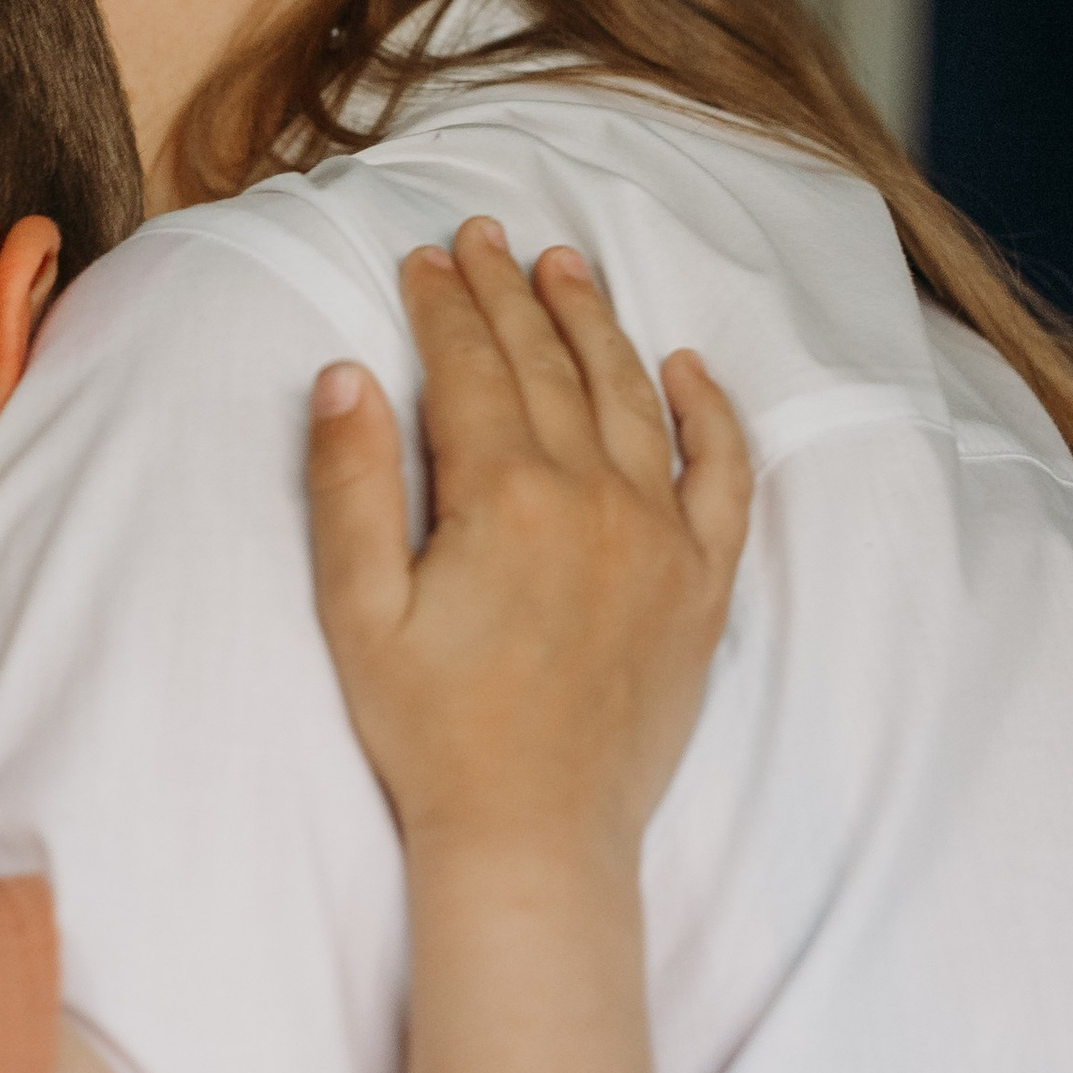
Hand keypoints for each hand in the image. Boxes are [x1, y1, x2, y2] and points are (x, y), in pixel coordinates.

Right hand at [307, 218, 750, 864]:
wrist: (535, 836)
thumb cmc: (432, 732)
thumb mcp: (357, 611)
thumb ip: (350, 485)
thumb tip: (347, 373)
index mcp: (504, 498)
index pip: (471, 368)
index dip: (443, 305)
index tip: (424, 257)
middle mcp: (593, 499)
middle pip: (549, 365)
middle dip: (510, 293)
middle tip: (486, 237)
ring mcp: (660, 538)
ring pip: (630, 397)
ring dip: (596, 324)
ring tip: (566, 269)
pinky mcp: (702, 584)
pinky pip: (725, 476)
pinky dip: (711, 413)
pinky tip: (688, 367)